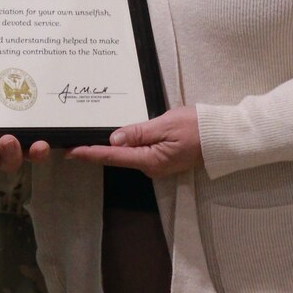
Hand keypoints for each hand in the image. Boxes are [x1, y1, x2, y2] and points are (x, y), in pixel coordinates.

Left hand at [68, 106, 201, 178]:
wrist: (222, 136)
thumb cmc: (196, 127)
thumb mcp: (166, 124)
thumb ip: (139, 132)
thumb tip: (113, 139)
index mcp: (150, 160)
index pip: (113, 156)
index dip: (90, 154)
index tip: (70, 152)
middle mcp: (150, 167)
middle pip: (116, 157)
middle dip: (94, 150)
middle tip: (71, 141)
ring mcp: (156, 164)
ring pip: (126, 155)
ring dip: (107, 147)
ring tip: (87, 137)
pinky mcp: (161, 159)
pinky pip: (137, 152)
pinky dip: (123, 145)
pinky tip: (113, 137)